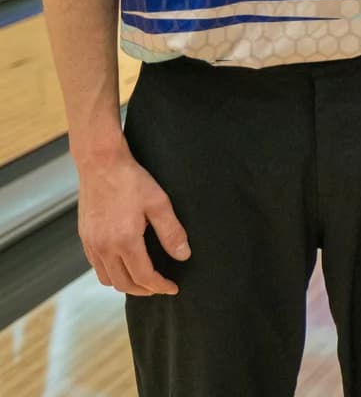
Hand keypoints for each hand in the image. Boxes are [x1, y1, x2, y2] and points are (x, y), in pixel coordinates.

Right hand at [76, 151, 188, 295]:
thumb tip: (183, 255)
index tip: (173, 288)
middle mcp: (103, 246)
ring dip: (126, 284)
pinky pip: (96, 266)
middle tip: (161, 287)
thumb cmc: (131, 180)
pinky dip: (111, 273)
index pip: (144, 276)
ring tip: (144, 280)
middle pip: (123, 283)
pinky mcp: (84, 237)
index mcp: (124, 240)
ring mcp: (91, 243)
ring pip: (106, 278)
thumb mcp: (159, 203)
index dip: (160, 286)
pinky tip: (124, 265)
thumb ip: (172, 232)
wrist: (100, 163)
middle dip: (144, 290)